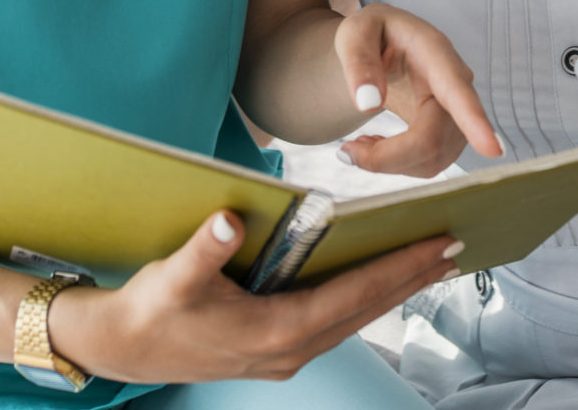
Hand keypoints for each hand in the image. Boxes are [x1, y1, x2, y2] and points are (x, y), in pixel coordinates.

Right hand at [53, 210, 462, 383]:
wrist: (122, 349)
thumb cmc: (150, 310)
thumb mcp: (172, 278)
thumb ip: (203, 251)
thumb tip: (229, 223)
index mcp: (275, 331)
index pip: (353, 295)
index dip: (398, 269)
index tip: (436, 246)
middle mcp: (290, 349)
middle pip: (365, 310)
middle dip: (410, 278)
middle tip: (454, 247)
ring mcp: (285, 354)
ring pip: (355, 318)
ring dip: (392, 290)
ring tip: (428, 261)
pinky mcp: (277, 349)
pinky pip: (335, 321)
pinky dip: (363, 298)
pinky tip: (375, 280)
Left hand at [333, 3, 502, 175]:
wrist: (384, 43)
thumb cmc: (371, 33)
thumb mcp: (354, 33)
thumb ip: (358, 61)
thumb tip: (369, 102)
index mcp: (434, 51)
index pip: (456, 90)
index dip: (474, 121)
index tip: (493, 149)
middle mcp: (456, 82)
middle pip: (434, 139)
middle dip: (387, 157)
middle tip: (345, 152)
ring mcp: (458, 111)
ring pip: (433, 158)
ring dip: (390, 163)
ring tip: (358, 144)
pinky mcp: (451, 132)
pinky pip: (429, 163)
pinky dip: (397, 164)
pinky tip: (376, 145)